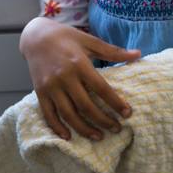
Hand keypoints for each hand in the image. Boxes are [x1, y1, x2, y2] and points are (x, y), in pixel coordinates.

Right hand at [19, 16, 139, 140]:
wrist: (34, 35)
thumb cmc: (65, 37)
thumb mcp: (89, 40)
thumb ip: (113, 50)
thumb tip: (138, 54)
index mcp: (78, 63)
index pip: (101, 88)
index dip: (116, 103)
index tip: (128, 114)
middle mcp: (64, 76)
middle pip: (86, 105)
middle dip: (103, 120)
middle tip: (117, 129)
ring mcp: (50, 86)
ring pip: (68, 114)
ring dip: (84, 129)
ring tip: (98, 136)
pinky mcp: (40, 92)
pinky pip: (48, 114)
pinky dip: (58, 127)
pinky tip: (69, 136)